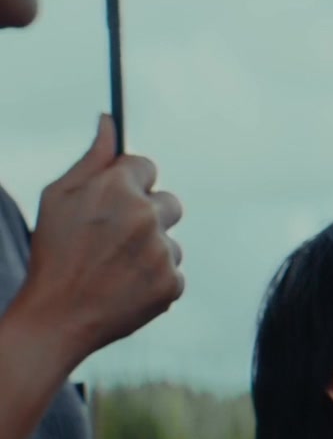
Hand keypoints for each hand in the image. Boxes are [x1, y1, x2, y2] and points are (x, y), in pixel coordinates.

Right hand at [15, 115, 184, 366]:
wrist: (57, 316)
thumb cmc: (53, 252)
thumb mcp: (58, 198)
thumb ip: (92, 159)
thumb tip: (109, 121)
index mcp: (118, 189)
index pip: (146, 166)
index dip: (130, 182)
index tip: (117, 197)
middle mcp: (146, 217)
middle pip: (168, 202)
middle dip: (147, 214)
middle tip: (115, 236)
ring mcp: (162, 252)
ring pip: (170, 239)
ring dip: (150, 249)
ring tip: (115, 266)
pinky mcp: (172, 283)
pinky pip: (173, 271)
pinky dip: (154, 278)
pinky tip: (125, 286)